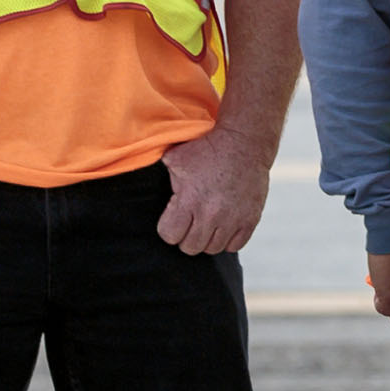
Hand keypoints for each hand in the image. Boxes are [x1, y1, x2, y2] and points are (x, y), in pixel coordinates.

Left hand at [157, 125, 274, 256]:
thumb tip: (138, 176)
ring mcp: (233, 218)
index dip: (169, 228)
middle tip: (191, 221)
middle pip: (190, 247)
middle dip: (187, 236)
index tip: (175, 217)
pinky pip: (235, 246)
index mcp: (190, 200)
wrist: (245, 141)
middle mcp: (211, 213)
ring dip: (207, 238)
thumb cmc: (207, 148)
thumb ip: (160, 174)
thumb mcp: (175, 157)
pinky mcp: (251, 219)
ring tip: (208, 223)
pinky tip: (225, 225)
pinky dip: (228, 239)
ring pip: (212, 249)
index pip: (170, 236)